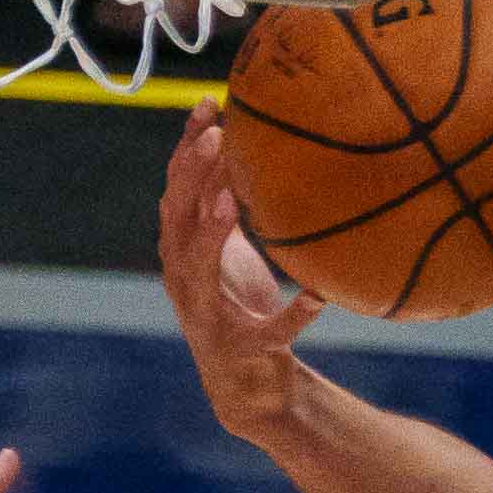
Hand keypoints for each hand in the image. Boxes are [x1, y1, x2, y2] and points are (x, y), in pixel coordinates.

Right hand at [159, 98, 323, 437]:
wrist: (247, 388)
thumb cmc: (241, 306)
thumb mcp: (232, 252)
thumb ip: (229, 206)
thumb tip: (249, 145)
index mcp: (182, 252)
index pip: (175, 190)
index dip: (185, 149)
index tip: (205, 105)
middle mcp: (184, 280)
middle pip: (176, 219)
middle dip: (191, 176)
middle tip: (215, 135)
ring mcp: (208, 316)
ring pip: (199, 268)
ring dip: (212, 233)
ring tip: (233, 199)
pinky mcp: (242, 350)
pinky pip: (268, 331)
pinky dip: (293, 315)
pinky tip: (317, 298)